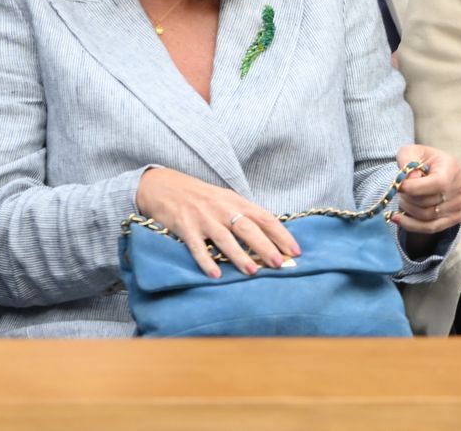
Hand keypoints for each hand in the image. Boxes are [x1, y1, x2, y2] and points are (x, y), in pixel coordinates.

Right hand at [134, 167, 301, 279]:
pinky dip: (206, 260)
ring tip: (253, 271)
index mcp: (236, 202)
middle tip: (279, 263)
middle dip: (265, 246)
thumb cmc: (200, 197)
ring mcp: (204, 218)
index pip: (265, 218)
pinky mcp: (185, 227)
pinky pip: (197, 246)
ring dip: (240, 255)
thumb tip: (269, 238)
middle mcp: (222, 209)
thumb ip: (244, 216)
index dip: (281, 234)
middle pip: (248, 228)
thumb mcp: (225, 200)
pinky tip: (215, 274)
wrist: (165, 186)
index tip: (295, 250)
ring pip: (225, 238)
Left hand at [387, 145, 460, 233]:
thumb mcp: (410, 152)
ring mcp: (459, 204)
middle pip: (430, 202)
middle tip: (398, 190)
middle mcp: (459, 186)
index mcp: (451, 166)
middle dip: (408, 197)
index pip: (438, 183)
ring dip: (408, 209)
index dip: (417, 188)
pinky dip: (410, 224)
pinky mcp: (455, 218)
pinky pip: (430, 228)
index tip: (399, 186)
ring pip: (427, 216)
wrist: (432, 171)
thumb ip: (407, 160)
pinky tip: (396, 218)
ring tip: (402, 198)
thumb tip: (411, 180)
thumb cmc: (420, 160)